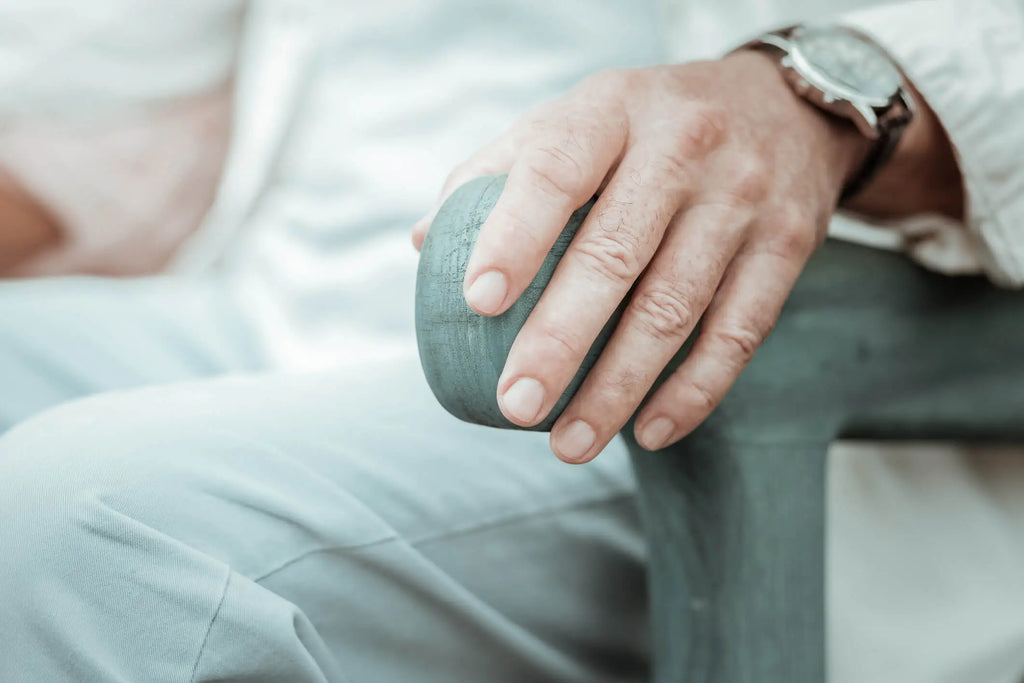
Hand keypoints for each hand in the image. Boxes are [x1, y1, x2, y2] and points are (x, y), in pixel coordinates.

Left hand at [414, 52, 872, 462]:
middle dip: (561, 340)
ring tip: (570, 444)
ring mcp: (741, 197)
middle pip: (616, 254)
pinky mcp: (787, 244)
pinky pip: (739, 332)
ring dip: (619, 388)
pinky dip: (693, 391)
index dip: (514, 236)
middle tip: (517, 405)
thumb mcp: (577, 118)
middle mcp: (682, 147)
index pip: (555, 169)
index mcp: (612, 109)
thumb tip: (428, 244)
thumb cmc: (648, 126)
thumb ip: (500, 172)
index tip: (476, 303)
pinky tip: (649, 431)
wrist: (786, 104)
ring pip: (676, 307)